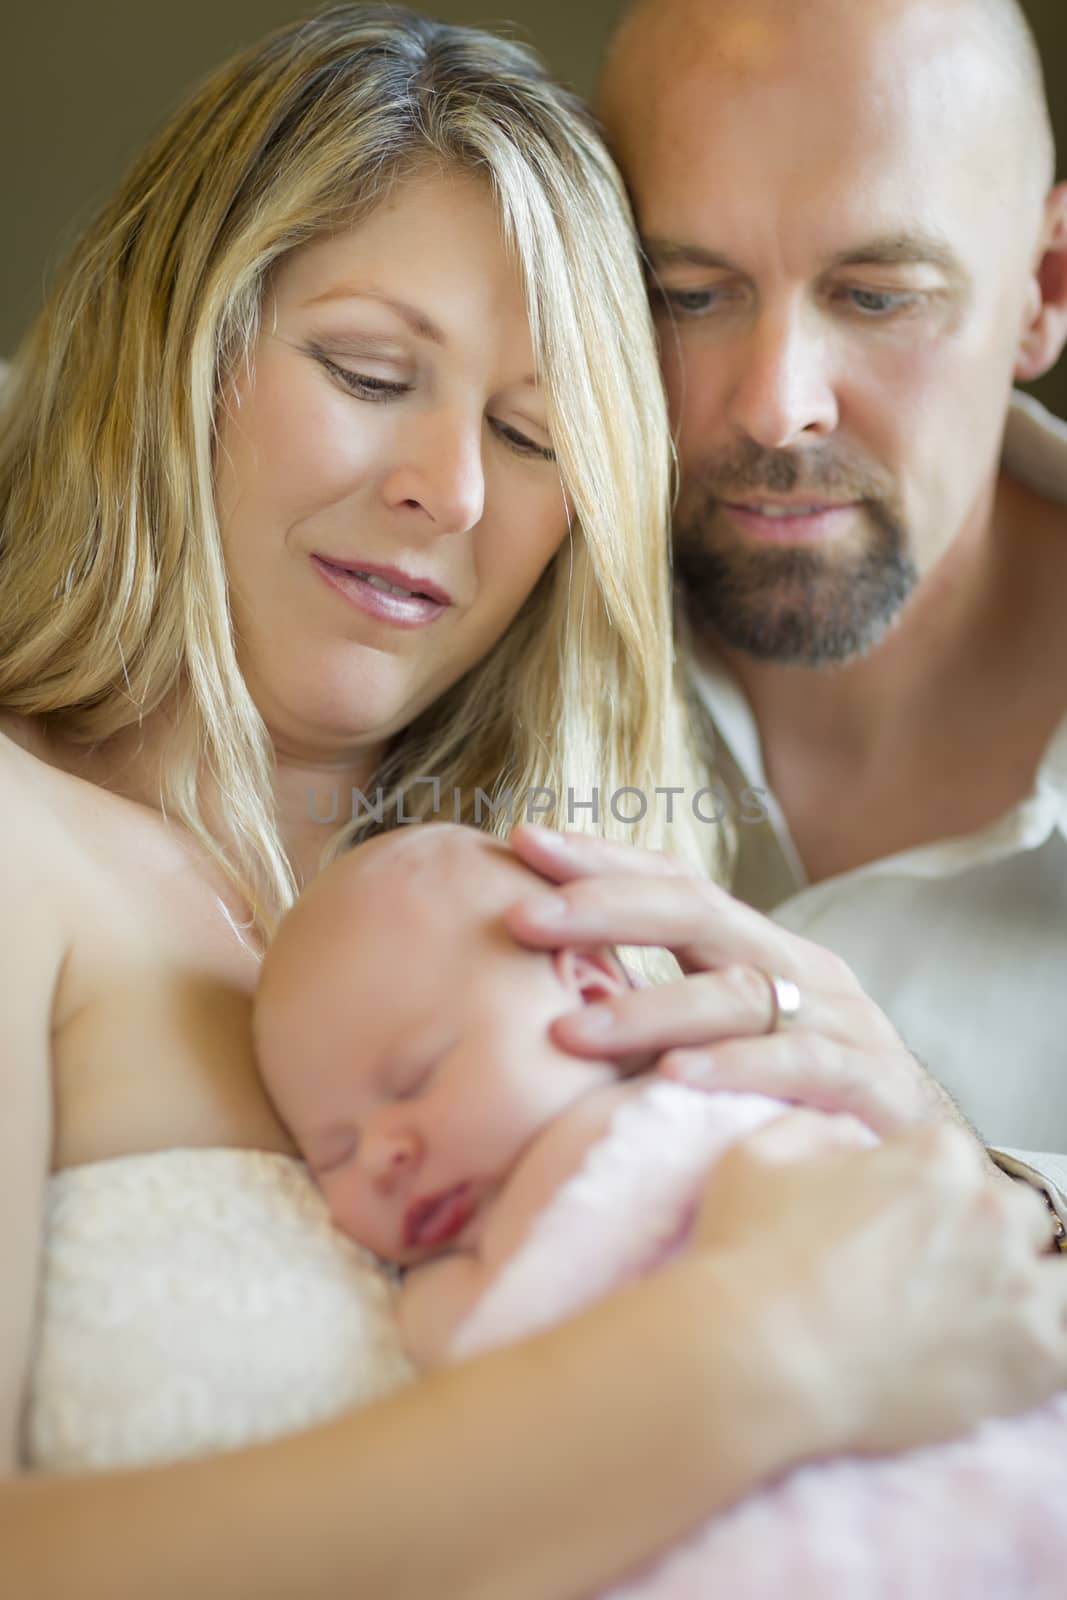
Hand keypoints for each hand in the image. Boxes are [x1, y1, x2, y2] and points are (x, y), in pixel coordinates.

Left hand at [506, 825, 967, 1138]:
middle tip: (523, 916)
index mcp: (758, 949)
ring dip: (645, 1009)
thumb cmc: (803, 1101)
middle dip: (604, 907)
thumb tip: (538, 1000)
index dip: (602, 858)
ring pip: (735, 994)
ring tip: (565, 1033)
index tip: (521, 841)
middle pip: (697, 913)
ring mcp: (839, 1021)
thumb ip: (657, 1014)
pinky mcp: (868, 1085)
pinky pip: (796, 1065)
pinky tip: (670, 1078)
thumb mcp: (730, 1041)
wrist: (923, 1164)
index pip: (675, 882)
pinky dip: (732, 1067)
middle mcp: (799, 969)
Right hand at [687, 1110, 1066, 1453]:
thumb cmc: (749, 1257)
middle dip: (982, 1239)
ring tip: (974, 1318)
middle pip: (1015, 1215)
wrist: (757, 1357)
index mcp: (935, 1155)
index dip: (928, 1197)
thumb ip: (814, 1129)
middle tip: (931, 1277)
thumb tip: (845, 1135)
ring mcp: (1018, 1285)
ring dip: (1022, 1290)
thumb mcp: (757, 1156)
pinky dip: (1043, 1349)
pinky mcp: (1033, 1360)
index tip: (901, 1230)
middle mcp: (989, 1209)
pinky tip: (1001, 1357)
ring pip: (1056, 1277)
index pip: (959, 1163)